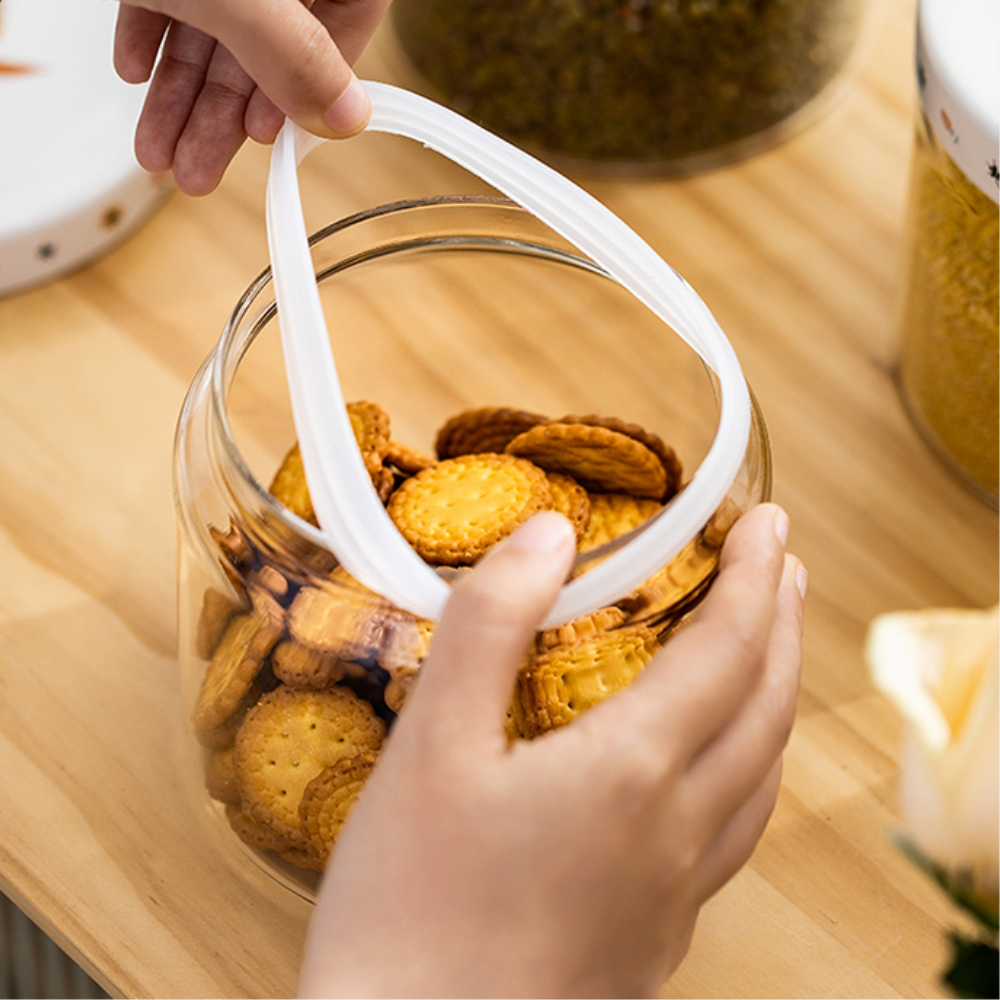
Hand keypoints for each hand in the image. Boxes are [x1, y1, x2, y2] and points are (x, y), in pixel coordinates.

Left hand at [114, 0, 390, 194]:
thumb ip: (293, 54)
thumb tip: (346, 118)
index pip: (348, 17)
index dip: (312, 85)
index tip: (271, 132)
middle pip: (270, 40)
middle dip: (222, 115)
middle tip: (198, 167)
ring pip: (216, 26)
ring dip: (182, 95)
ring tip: (159, 149)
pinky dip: (153, 36)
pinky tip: (136, 71)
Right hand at [298, 503, 805, 998]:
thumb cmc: (408, 909)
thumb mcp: (429, 747)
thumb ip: (488, 626)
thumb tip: (547, 533)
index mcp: (630, 773)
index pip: (729, 649)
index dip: (756, 577)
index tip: (768, 523)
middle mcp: (677, 832)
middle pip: (767, 708)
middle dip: (785, 624)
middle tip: (785, 567)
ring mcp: (676, 893)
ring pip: (763, 776)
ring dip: (777, 696)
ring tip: (770, 650)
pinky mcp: (656, 937)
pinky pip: (735, 833)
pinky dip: (749, 768)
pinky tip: (717, 770)